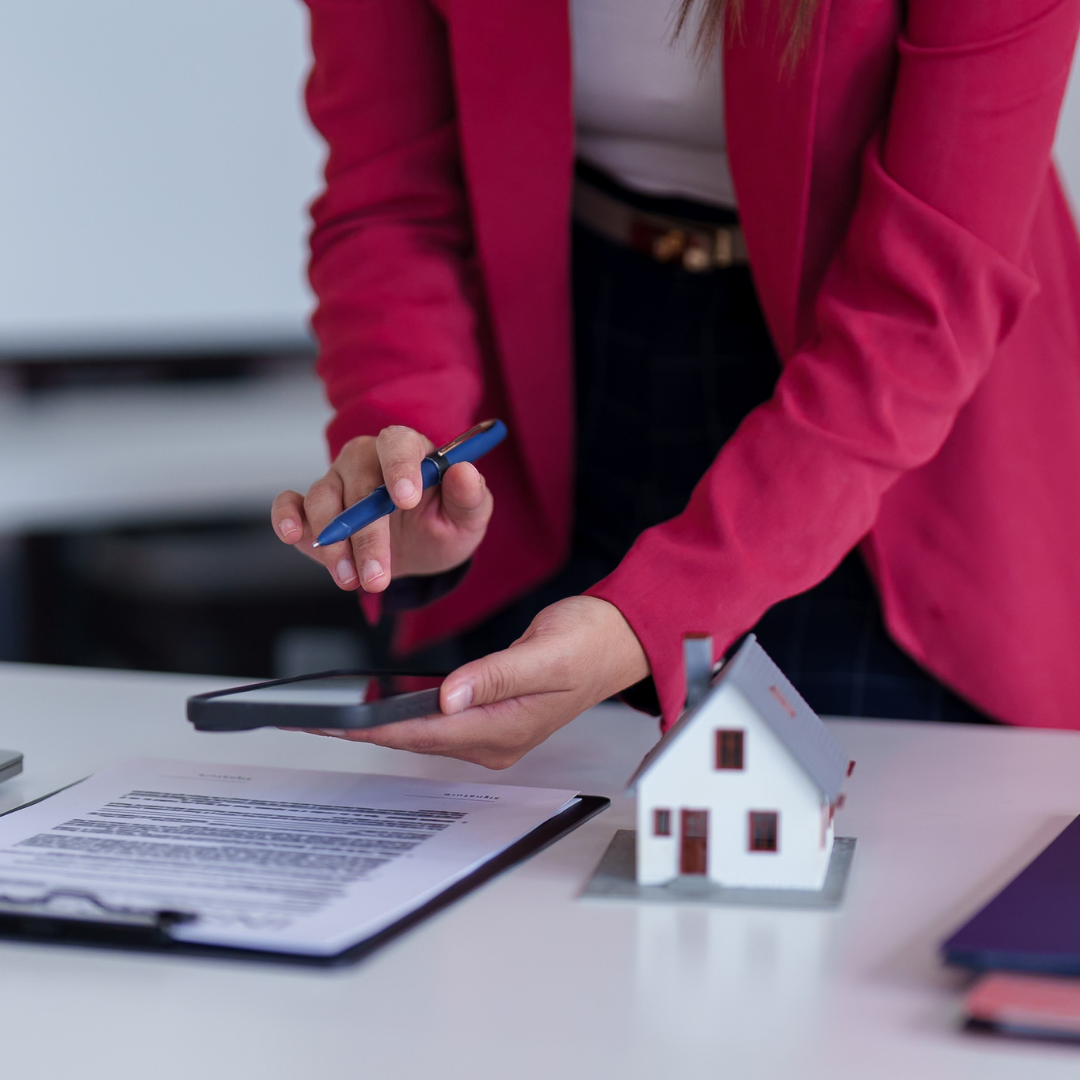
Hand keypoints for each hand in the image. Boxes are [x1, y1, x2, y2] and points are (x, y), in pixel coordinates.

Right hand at [271, 425, 493, 591]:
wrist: (419, 551)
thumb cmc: (442, 524)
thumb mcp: (467, 518)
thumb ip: (470, 497)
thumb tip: (465, 472)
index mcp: (408, 451)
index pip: (398, 443)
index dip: (399, 467)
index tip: (405, 500)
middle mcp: (367, 460)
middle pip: (358, 483)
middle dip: (367, 535)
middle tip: (378, 577)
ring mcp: (336, 482)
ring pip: (323, 500)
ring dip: (334, 545)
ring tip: (353, 581)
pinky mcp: (310, 509)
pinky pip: (290, 503)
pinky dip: (286, 516)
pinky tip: (292, 535)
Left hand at [313, 596, 650, 768]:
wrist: (619, 640)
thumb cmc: (590, 643)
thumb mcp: (548, 653)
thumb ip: (498, 674)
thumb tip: (449, 695)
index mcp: (506, 728)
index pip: (424, 732)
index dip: (373, 728)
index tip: (331, 723)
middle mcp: (496, 740)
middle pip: (415, 739)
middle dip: (362, 731)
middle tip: (310, 720)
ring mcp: (494, 732)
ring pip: (422, 733)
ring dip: (378, 726)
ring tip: (331, 716)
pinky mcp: (492, 717)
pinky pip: (437, 722)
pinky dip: (402, 715)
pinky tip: (378, 707)